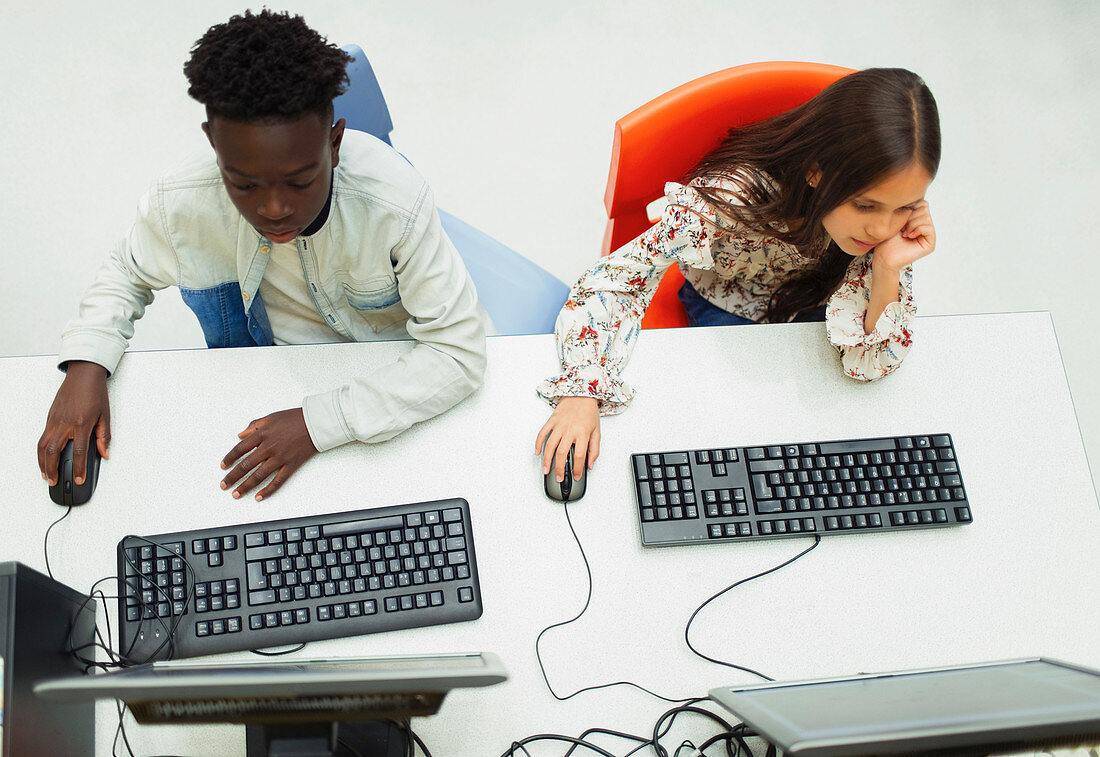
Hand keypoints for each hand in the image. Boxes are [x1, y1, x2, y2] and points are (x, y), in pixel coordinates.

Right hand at [38, 361, 110, 485]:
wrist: (83, 374)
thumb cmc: (95, 392)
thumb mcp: (105, 415)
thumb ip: (103, 437)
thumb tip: (104, 453)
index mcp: (81, 424)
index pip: (79, 452)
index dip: (79, 468)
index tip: (78, 479)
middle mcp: (65, 423)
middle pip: (53, 452)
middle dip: (52, 470)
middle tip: (55, 481)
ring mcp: (54, 420)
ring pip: (42, 446)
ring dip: (42, 462)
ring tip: (46, 474)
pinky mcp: (50, 417)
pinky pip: (42, 437)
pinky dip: (41, 451)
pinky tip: (44, 458)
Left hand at [220, 408, 317, 500]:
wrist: (317, 422)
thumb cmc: (296, 418)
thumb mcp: (272, 416)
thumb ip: (254, 426)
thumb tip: (241, 435)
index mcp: (263, 434)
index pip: (240, 449)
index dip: (230, 458)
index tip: (224, 466)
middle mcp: (269, 447)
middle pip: (246, 465)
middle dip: (232, 477)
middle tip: (224, 485)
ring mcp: (280, 457)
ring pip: (259, 475)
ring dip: (245, 486)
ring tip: (236, 494)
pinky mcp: (291, 465)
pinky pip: (278, 481)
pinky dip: (268, 490)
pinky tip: (259, 496)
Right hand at [535, 397, 599, 482]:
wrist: (582, 394)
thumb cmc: (589, 412)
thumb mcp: (597, 431)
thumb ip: (594, 450)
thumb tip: (590, 464)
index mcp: (583, 433)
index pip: (579, 456)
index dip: (577, 469)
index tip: (576, 476)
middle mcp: (570, 430)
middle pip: (562, 454)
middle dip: (560, 469)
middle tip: (559, 478)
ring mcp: (559, 425)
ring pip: (550, 446)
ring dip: (547, 460)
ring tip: (546, 470)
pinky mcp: (552, 420)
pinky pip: (542, 433)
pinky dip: (538, 443)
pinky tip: (537, 452)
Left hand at [873, 200, 935, 272]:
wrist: (883, 256)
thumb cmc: (886, 239)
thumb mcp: (897, 219)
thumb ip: (910, 209)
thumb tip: (921, 199)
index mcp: (918, 220)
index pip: (922, 203)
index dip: (910, 208)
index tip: (899, 219)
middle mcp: (925, 227)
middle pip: (925, 208)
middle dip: (911, 216)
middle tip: (902, 228)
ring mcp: (929, 235)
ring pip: (926, 217)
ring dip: (912, 223)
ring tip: (904, 233)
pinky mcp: (930, 244)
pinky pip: (928, 227)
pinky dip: (917, 229)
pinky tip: (908, 236)